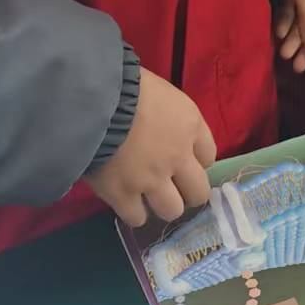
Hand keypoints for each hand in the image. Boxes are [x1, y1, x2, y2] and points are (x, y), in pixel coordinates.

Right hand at [87, 69, 215, 227]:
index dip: (196, 161)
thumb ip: (172, 118)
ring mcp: (152, 179)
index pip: (209, 156)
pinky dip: (134, 212)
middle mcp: (178, 157)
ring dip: (163, 205)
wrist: (95, 102)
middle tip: (174, 189)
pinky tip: (128, 203)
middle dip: (188, 192)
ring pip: (172, 210)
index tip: (184, 161)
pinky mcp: (123, 195)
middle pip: (198, 192)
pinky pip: (137, 218)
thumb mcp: (162, 93)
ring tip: (150, 198)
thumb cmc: (128, 86)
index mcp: (190, 126)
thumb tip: (165, 128)